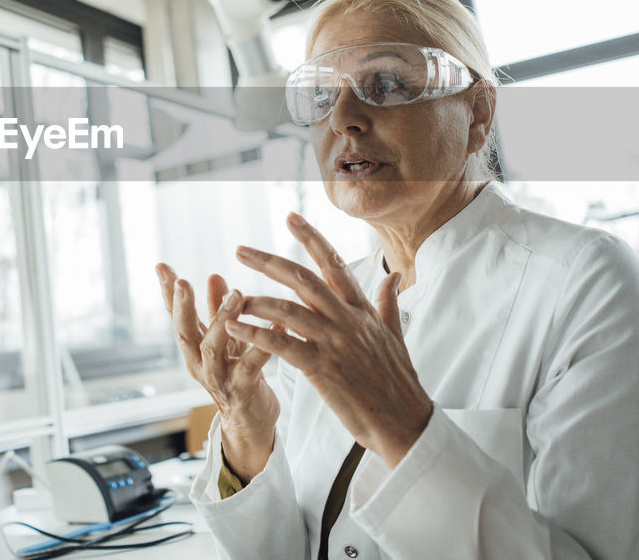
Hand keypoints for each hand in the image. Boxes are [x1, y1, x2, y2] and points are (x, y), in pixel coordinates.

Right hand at [156, 263, 280, 480]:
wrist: (250, 422)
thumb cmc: (237, 375)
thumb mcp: (224, 341)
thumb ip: (218, 311)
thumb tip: (214, 275)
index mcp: (192, 349)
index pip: (175, 316)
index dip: (167, 292)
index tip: (161, 266)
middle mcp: (199, 363)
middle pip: (184, 333)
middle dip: (182, 307)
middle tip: (184, 282)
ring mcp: (219, 378)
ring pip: (214, 348)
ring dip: (223, 320)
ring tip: (236, 293)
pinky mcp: (243, 389)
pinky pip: (252, 364)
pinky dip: (263, 342)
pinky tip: (277, 321)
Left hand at [225, 213, 433, 467]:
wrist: (405, 421)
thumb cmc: (398, 382)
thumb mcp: (395, 335)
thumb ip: (388, 302)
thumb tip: (394, 273)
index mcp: (361, 310)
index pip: (334, 264)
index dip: (312, 238)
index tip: (291, 217)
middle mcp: (347, 320)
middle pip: (303, 279)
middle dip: (269, 261)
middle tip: (240, 250)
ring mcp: (335, 343)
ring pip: (288, 310)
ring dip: (256, 301)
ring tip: (232, 296)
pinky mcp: (323, 369)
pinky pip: (283, 346)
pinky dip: (255, 335)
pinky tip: (234, 328)